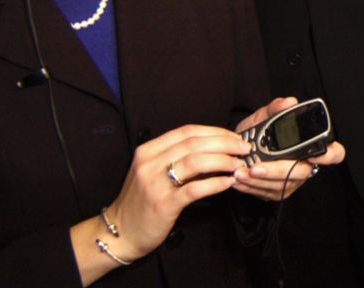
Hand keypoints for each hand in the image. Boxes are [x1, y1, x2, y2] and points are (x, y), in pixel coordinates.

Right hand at [102, 124, 254, 254]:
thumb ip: (177, 158)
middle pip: (194, 143)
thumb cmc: (142, 201)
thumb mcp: (153, 172)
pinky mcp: (163, 204)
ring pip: (195, 162)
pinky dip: (215, 183)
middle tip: (244, 148)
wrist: (119, 232)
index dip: (215, 131)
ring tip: (239, 164)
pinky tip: (228, 182)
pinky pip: (194, 189)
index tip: (234, 137)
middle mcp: (150, 163)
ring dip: (222, 160)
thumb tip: (215, 150)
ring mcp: (155, 183)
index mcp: (149, 150)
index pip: (187, 131)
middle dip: (224, 143)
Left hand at [230, 97, 347, 200]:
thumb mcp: (263, 118)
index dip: (329, 155)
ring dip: (257, 180)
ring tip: (239, 172)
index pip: (334, 153)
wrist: (239, 149)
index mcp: (310, 147)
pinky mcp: (276, 192)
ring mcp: (291, 182)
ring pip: (280, 185)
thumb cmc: (256, 133)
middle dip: (276, 171)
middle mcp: (305, 166)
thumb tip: (289, 102)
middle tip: (256, 166)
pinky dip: (250, 186)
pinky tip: (238, 180)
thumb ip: (275, 109)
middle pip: (300, 173)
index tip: (315, 155)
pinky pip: (266, 193)